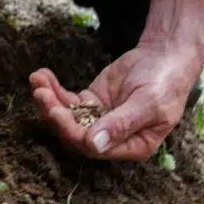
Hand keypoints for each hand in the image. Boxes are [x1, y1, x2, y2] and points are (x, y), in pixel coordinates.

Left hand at [29, 39, 203, 160]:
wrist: (166, 55)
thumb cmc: (165, 82)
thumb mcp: (148, 104)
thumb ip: (121, 124)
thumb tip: (94, 145)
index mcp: (131, 146)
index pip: (93, 148)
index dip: (72, 132)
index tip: (56, 112)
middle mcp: (111, 138)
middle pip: (74, 134)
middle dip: (54, 114)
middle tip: (41, 93)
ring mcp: (98, 119)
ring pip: (66, 117)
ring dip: (49, 101)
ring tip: (37, 80)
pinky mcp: (90, 102)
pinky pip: (67, 100)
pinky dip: (53, 89)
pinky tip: (42, 75)